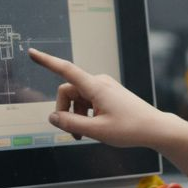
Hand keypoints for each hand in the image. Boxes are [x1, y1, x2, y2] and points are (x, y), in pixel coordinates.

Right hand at [28, 48, 170, 148]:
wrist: (154, 128)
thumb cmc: (130, 128)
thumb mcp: (96, 130)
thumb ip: (71, 123)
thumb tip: (53, 117)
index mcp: (96, 87)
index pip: (65, 70)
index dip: (47, 61)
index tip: (32, 53)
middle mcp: (99, 82)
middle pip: (68, 91)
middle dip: (65, 111)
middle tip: (72, 133)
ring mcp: (104, 87)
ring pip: (77, 97)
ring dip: (75, 114)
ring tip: (83, 134)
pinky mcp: (107, 93)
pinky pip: (87, 100)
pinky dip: (84, 113)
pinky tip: (92, 127)